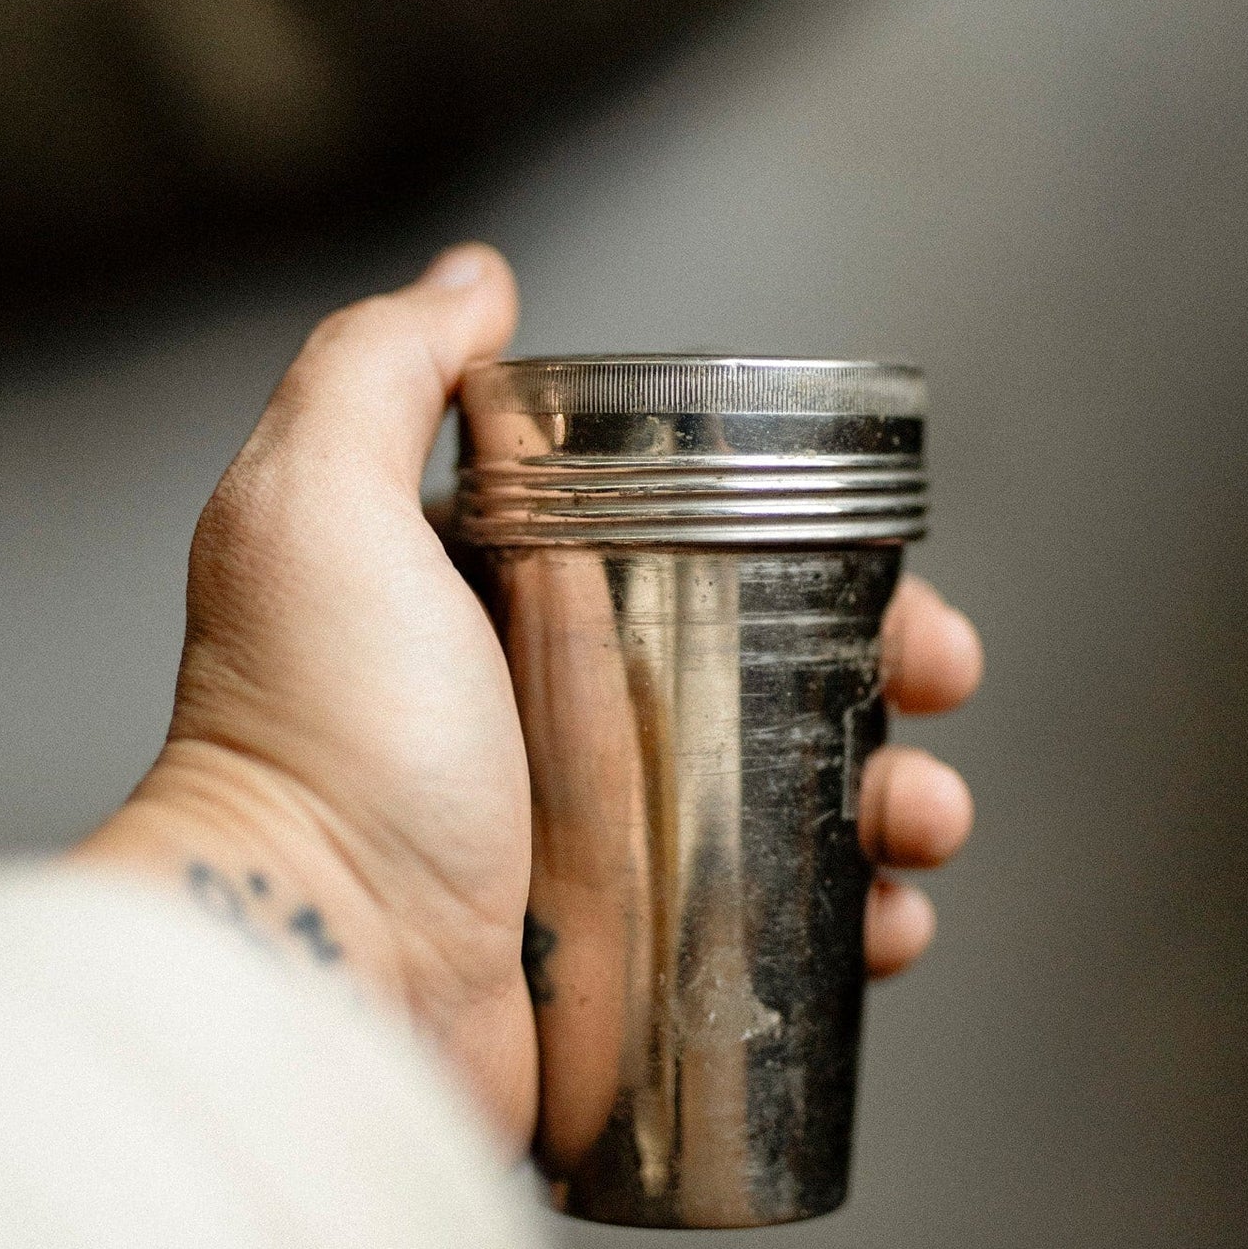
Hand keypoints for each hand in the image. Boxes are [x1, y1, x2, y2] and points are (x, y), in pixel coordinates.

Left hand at [77, 246, 981, 1148]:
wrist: (311, 967)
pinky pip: (779, 932)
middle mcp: (564, 728)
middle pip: (775, 681)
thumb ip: (378, 372)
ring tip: (926, 825)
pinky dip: (859, 923)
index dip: (814, 556)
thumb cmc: (315, 739)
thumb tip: (480, 281)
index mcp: (514, 617)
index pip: (705, 559)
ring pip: (799, 808)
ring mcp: (607, 851)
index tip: (891, 575)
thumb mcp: (317, 510)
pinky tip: (891, 925)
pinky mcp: (635, 962)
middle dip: (887, 679)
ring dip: (897, 805)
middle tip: (936, 689)